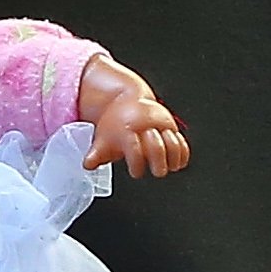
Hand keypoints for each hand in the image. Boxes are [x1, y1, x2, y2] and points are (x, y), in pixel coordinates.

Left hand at [74, 53, 191, 175]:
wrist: (126, 99)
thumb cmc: (116, 124)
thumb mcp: (104, 137)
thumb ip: (97, 153)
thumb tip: (88, 165)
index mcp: (127, 129)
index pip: (134, 148)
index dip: (137, 162)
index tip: (136, 172)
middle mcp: (145, 125)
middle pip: (156, 144)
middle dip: (159, 160)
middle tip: (158, 172)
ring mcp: (159, 124)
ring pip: (172, 140)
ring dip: (173, 156)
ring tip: (171, 167)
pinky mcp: (170, 125)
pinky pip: (180, 138)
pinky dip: (182, 151)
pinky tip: (179, 163)